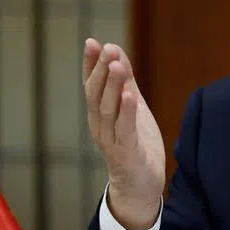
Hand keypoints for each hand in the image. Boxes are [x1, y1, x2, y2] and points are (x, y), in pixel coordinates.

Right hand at [82, 38, 165, 229]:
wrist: (139, 187)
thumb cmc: (135, 144)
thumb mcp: (131, 108)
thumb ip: (125, 82)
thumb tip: (117, 52)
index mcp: (99, 115)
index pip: (91, 85)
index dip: (90, 64)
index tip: (92, 42)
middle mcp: (100, 126)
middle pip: (96, 95)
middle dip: (101, 70)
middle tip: (107, 48)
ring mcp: (111, 140)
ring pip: (108, 110)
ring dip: (112, 86)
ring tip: (118, 65)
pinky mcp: (127, 153)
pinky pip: (125, 130)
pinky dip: (127, 112)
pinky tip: (130, 95)